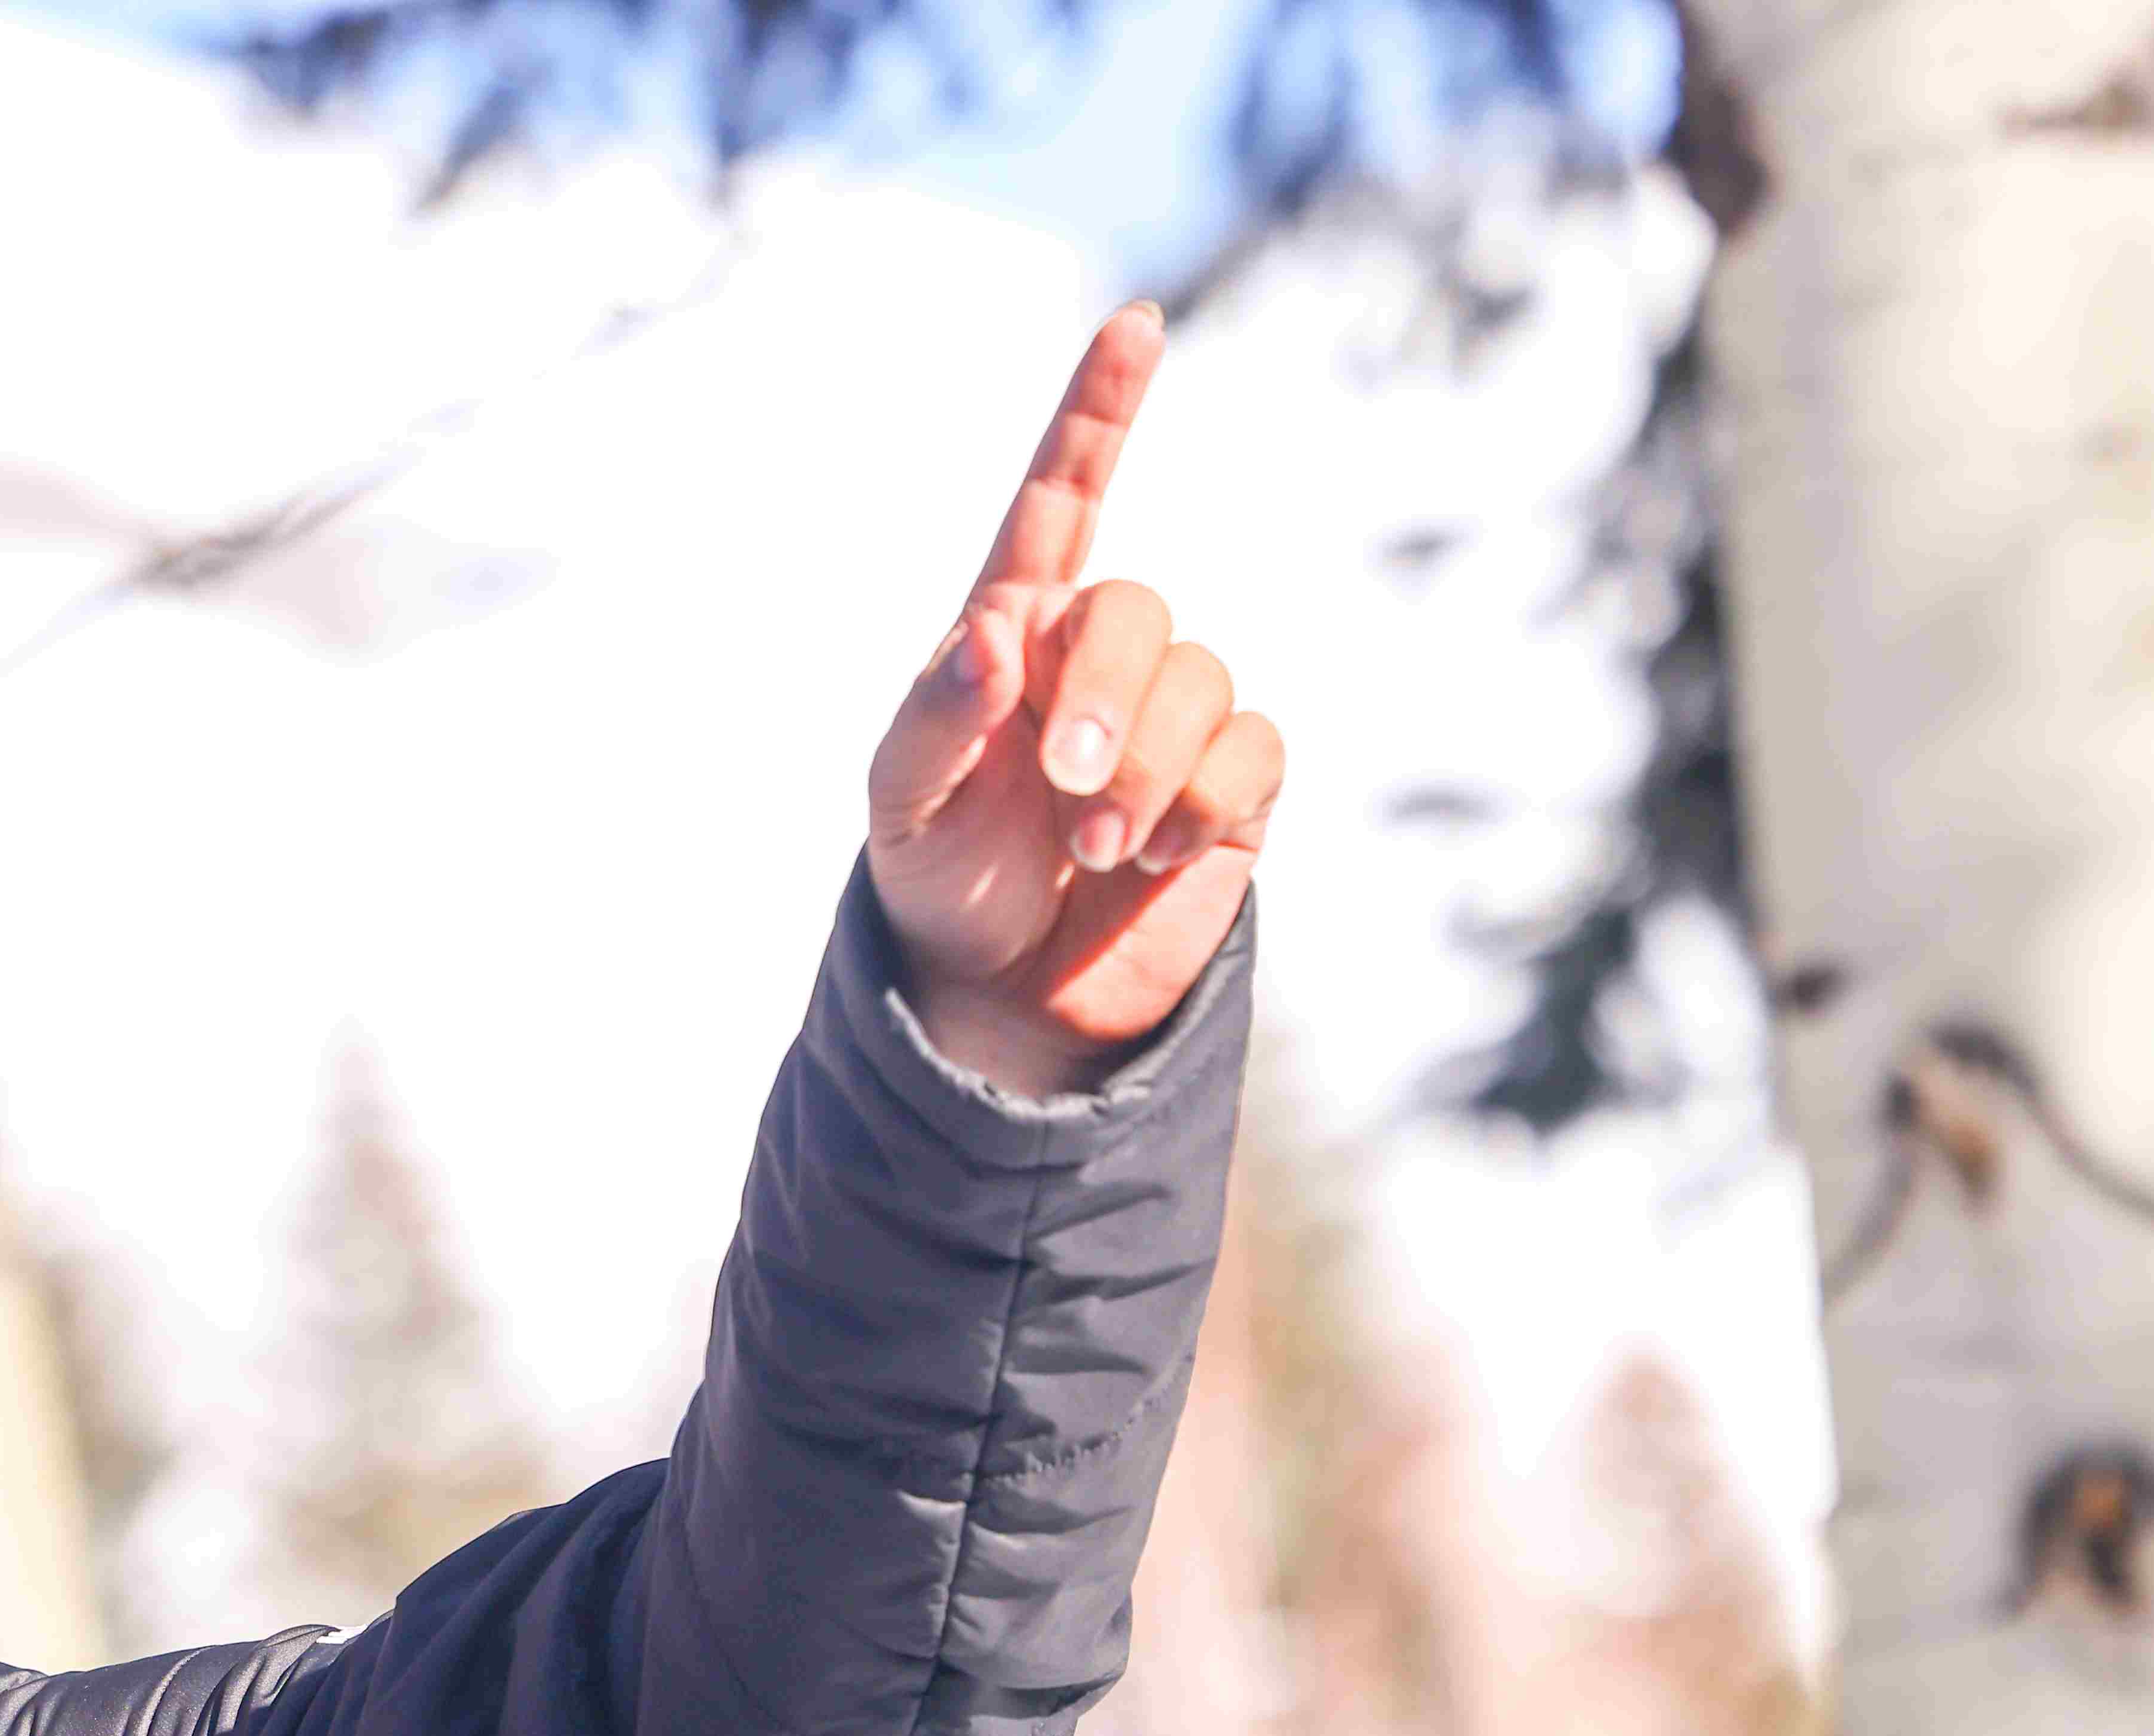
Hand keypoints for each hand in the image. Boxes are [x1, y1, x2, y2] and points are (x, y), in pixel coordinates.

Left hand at [863, 303, 1281, 1095]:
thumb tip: (995, 634)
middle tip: (1061, 787)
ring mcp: (1172, 716)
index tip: (1136, 323)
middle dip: (1103, 698)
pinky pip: (1250, 751)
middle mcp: (1100, 657)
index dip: (1100, 410)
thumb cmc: (940, 879)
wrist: (999, 994)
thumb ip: (937, 715)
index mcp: (1014, 633)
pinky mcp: (1230, 785)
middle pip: (1136, 609)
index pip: (1062, 496)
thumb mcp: (903, 805)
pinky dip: (1200, 804)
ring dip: (1143, 771)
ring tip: (1094, 845)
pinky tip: (1155, 854)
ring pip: (1200, 682)